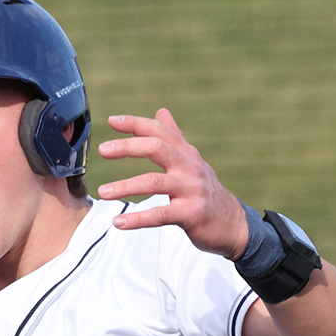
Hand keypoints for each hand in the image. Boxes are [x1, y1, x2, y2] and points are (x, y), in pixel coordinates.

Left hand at [95, 109, 249, 257]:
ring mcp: (191, 190)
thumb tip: (161, 111)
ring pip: (154, 182)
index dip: (136, 123)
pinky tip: (119, 222)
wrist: (233, 223)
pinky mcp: (191, 213)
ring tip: (103, 191)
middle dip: (128, 147)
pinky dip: (138, 219)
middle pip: (157, 148)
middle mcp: (189, 167)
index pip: (160, 131)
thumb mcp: (192, 161)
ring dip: (126, 186)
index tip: (113, 120)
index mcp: (186, 154)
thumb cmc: (206, 192)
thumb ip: (175, 137)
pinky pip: (160, 214)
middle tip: (103, 149)